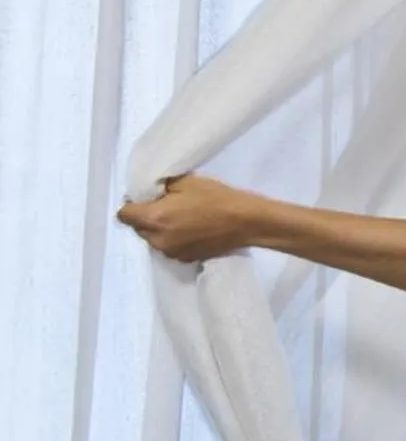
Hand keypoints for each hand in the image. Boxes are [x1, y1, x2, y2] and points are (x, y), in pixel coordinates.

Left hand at [117, 175, 262, 262]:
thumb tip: (146, 193)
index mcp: (154, 218)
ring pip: (153, 239)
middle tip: (169, 206)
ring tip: (183, 219)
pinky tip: (192, 231)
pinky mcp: (184, 259)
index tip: (148, 199)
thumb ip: (160, 187)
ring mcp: (171, 252)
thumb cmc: (217, 197)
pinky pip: (169, 247)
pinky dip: (174, 239)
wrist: (247, 222)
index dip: (133, 205)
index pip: (123, 215)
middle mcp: (157, 239)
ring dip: (160, 230)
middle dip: (147, 218)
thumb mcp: (186, 181)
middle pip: (138, 228)